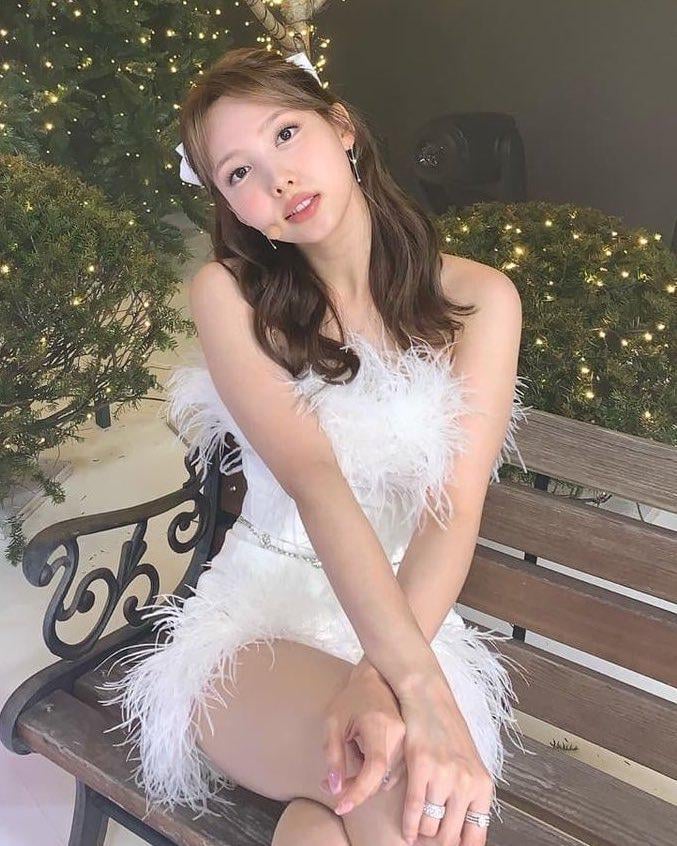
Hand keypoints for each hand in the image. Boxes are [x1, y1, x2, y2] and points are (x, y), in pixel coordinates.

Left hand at [320, 661, 405, 809]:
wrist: (375, 679)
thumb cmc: (351, 699)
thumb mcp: (333, 723)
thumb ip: (333, 755)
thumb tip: (336, 788)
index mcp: (380, 725)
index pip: (374, 769)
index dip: (358, 792)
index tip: (339, 805)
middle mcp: (399, 735)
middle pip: (380, 779)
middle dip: (355, 789)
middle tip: (330, 784)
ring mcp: (407, 740)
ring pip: (387, 779)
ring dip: (365, 783)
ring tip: (344, 768)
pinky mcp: (409, 745)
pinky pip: (393, 772)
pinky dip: (375, 775)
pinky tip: (361, 760)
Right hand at [397, 672, 494, 845]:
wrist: (429, 698)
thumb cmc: (448, 730)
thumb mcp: (468, 764)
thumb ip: (469, 796)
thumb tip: (463, 835)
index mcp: (482, 785)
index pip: (476, 836)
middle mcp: (466, 782)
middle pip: (450, 836)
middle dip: (436, 844)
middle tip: (428, 843)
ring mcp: (444, 775)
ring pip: (430, 826)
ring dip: (421, 834)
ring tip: (417, 835)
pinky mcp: (421, 766)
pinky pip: (413, 808)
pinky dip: (408, 824)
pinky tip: (406, 830)